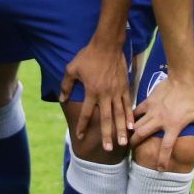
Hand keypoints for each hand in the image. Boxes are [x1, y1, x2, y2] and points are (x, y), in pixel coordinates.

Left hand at [61, 36, 132, 154]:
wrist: (107, 44)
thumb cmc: (88, 56)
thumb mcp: (71, 69)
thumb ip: (66, 85)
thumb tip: (62, 99)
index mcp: (91, 91)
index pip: (85, 114)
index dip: (82, 126)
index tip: (79, 137)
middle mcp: (105, 94)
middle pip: (106, 119)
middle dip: (107, 135)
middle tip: (109, 149)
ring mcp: (116, 92)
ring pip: (119, 114)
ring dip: (121, 129)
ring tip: (124, 142)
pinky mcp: (124, 87)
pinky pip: (127, 104)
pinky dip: (130, 115)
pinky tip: (132, 125)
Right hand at [130, 72, 193, 167]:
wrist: (185, 77)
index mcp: (174, 126)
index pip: (165, 148)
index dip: (162, 160)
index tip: (159, 169)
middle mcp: (160, 120)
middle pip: (141, 136)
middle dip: (135, 145)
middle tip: (132, 149)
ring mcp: (152, 110)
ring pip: (136, 124)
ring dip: (131, 132)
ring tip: (127, 138)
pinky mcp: (149, 101)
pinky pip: (136, 111)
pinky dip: (132, 117)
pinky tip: (130, 121)